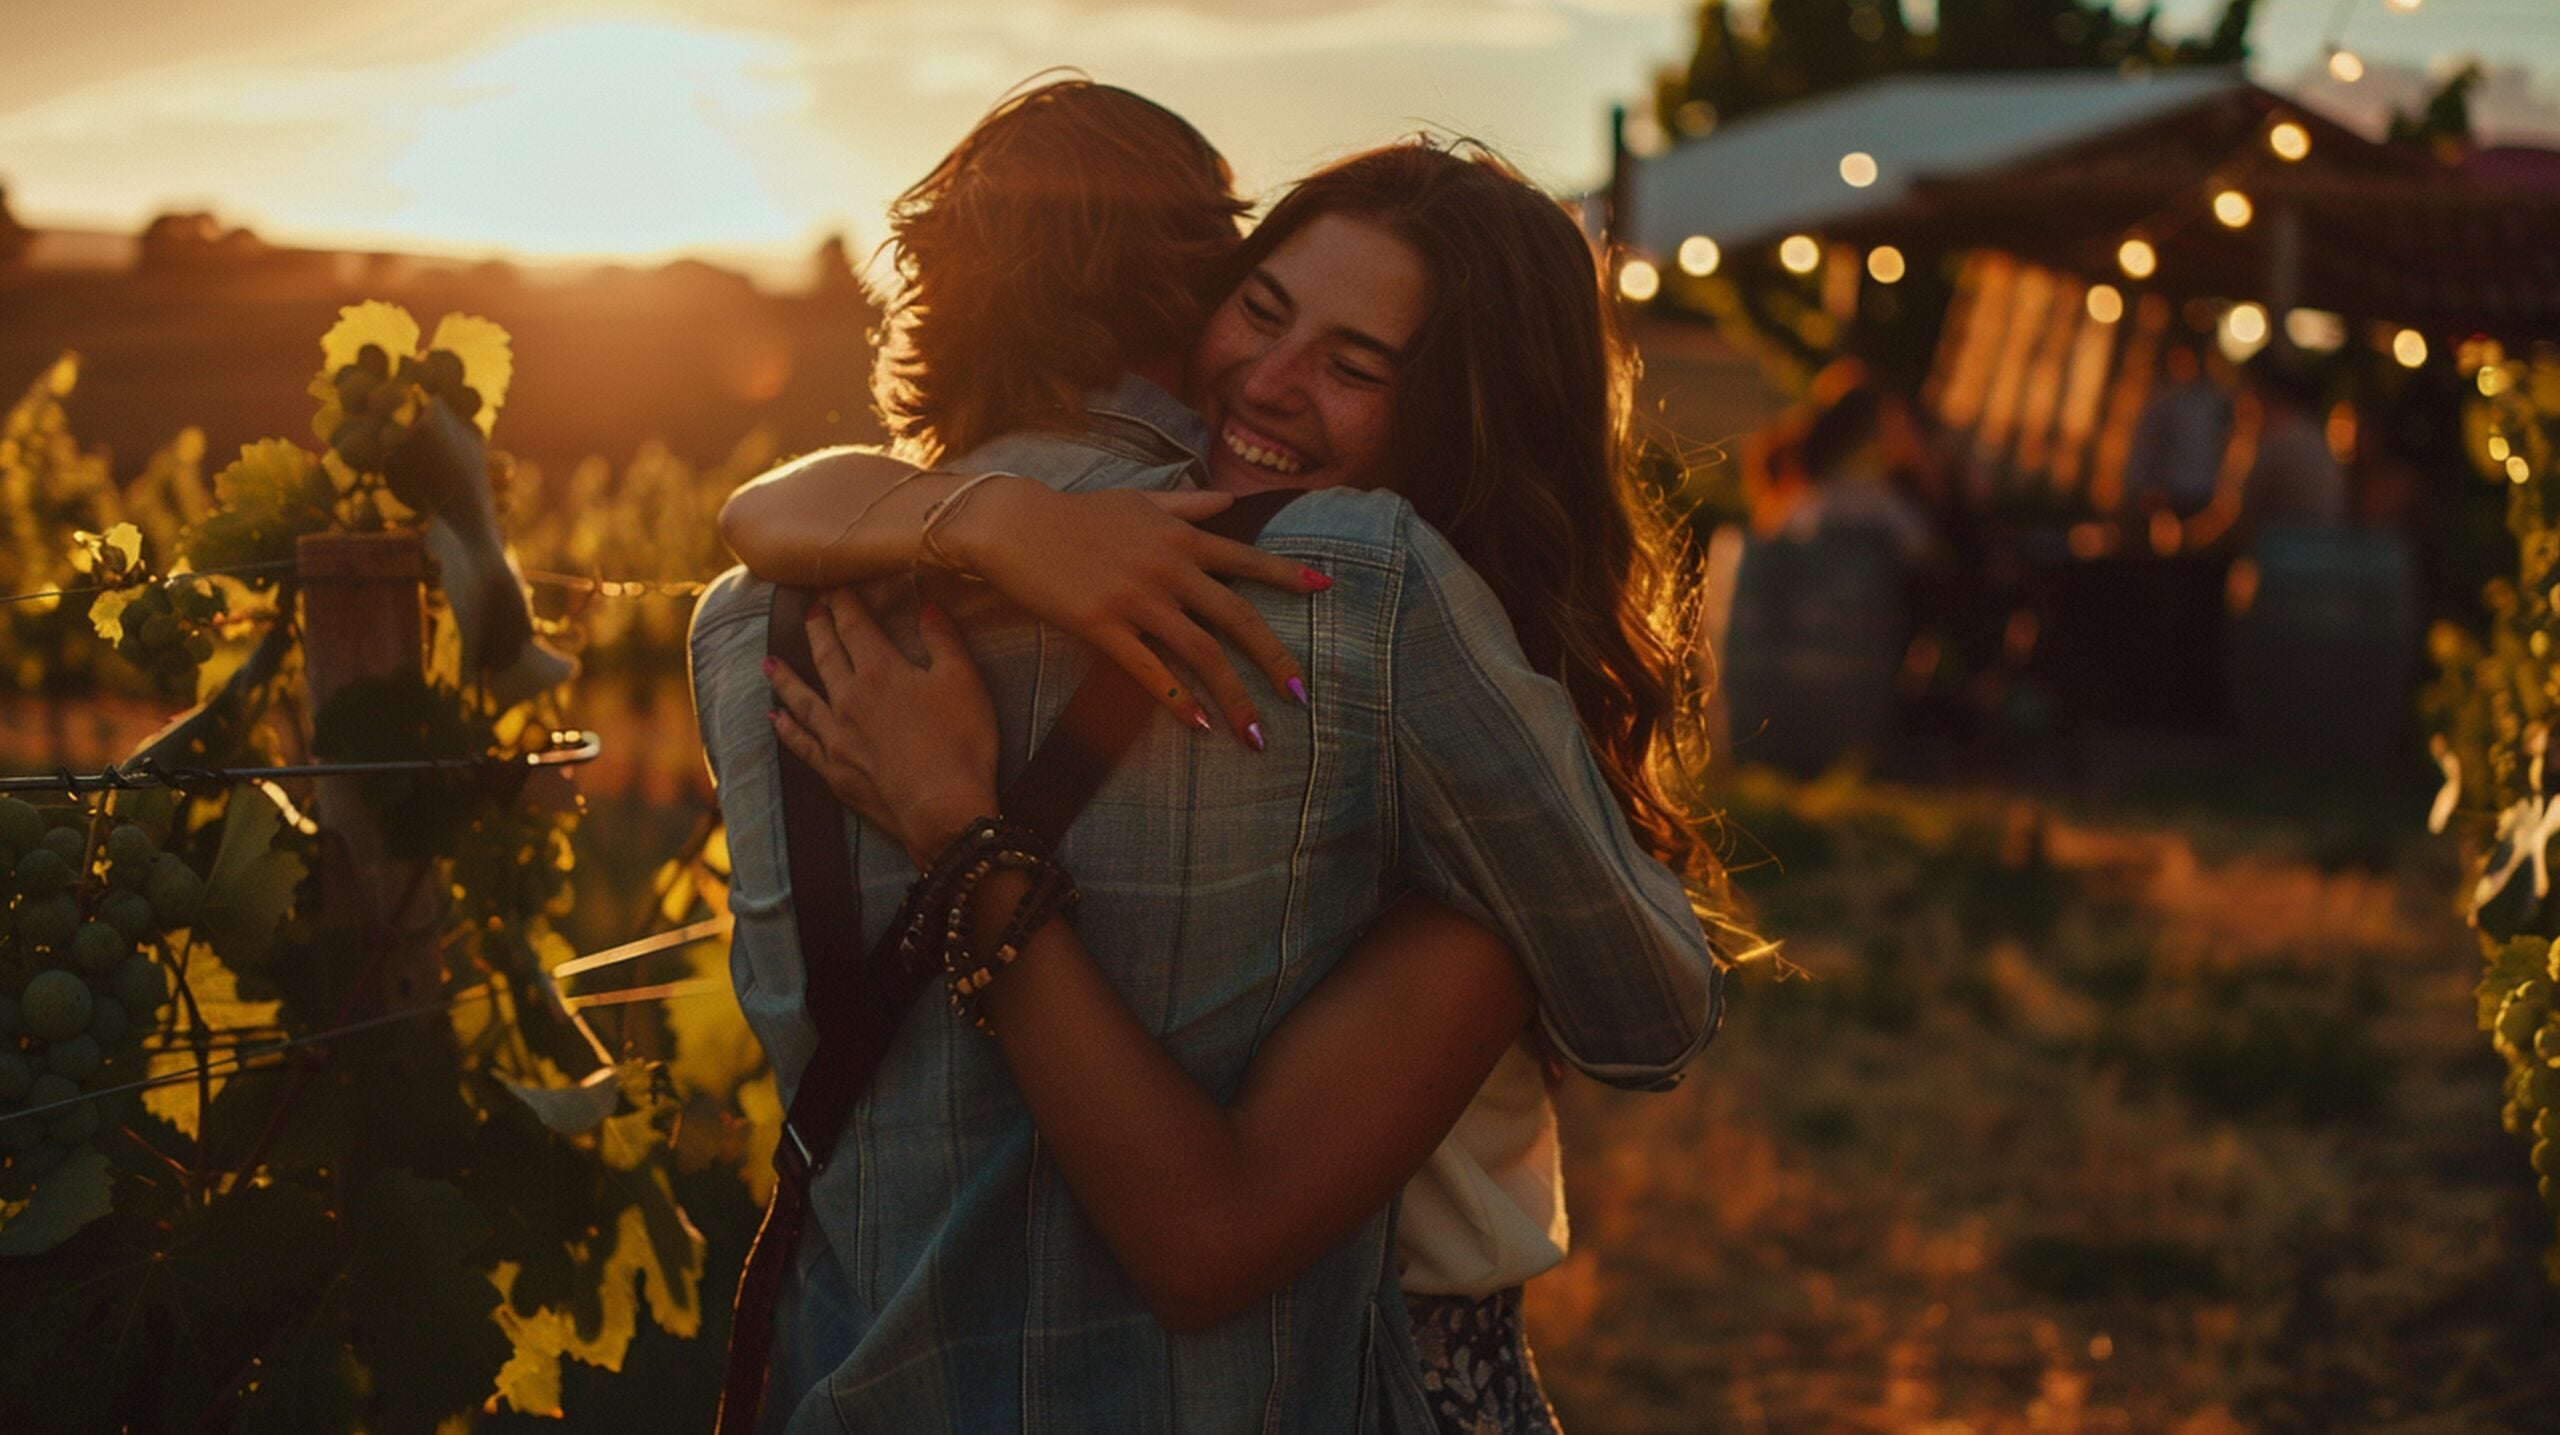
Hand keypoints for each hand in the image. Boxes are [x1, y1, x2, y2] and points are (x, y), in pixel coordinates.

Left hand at [764, 589, 1000, 866]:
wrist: (943, 809)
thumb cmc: (961, 742)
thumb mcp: (964, 681)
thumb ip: (943, 640)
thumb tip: (926, 605)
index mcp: (881, 671)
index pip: (856, 627)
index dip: (844, 604)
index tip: (835, 588)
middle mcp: (849, 698)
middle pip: (826, 655)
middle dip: (817, 629)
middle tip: (808, 610)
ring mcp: (837, 736)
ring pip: (802, 698)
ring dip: (785, 677)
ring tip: (768, 661)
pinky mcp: (835, 770)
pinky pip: (802, 744)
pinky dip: (786, 729)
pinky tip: (775, 718)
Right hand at [945, 478, 1325, 749]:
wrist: (1013, 523)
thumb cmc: (1077, 514)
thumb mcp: (1139, 501)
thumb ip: (1189, 506)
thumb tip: (1230, 501)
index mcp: (1179, 538)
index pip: (1245, 559)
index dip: (1286, 575)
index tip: (1325, 588)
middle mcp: (1166, 568)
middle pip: (1236, 618)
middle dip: (1274, 658)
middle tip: (1301, 695)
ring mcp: (1135, 598)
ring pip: (1200, 653)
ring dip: (1234, 698)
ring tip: (1255, 735)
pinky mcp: (1101, 625)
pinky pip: (1149, 670)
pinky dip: (1178, 700)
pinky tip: (1199, 725)